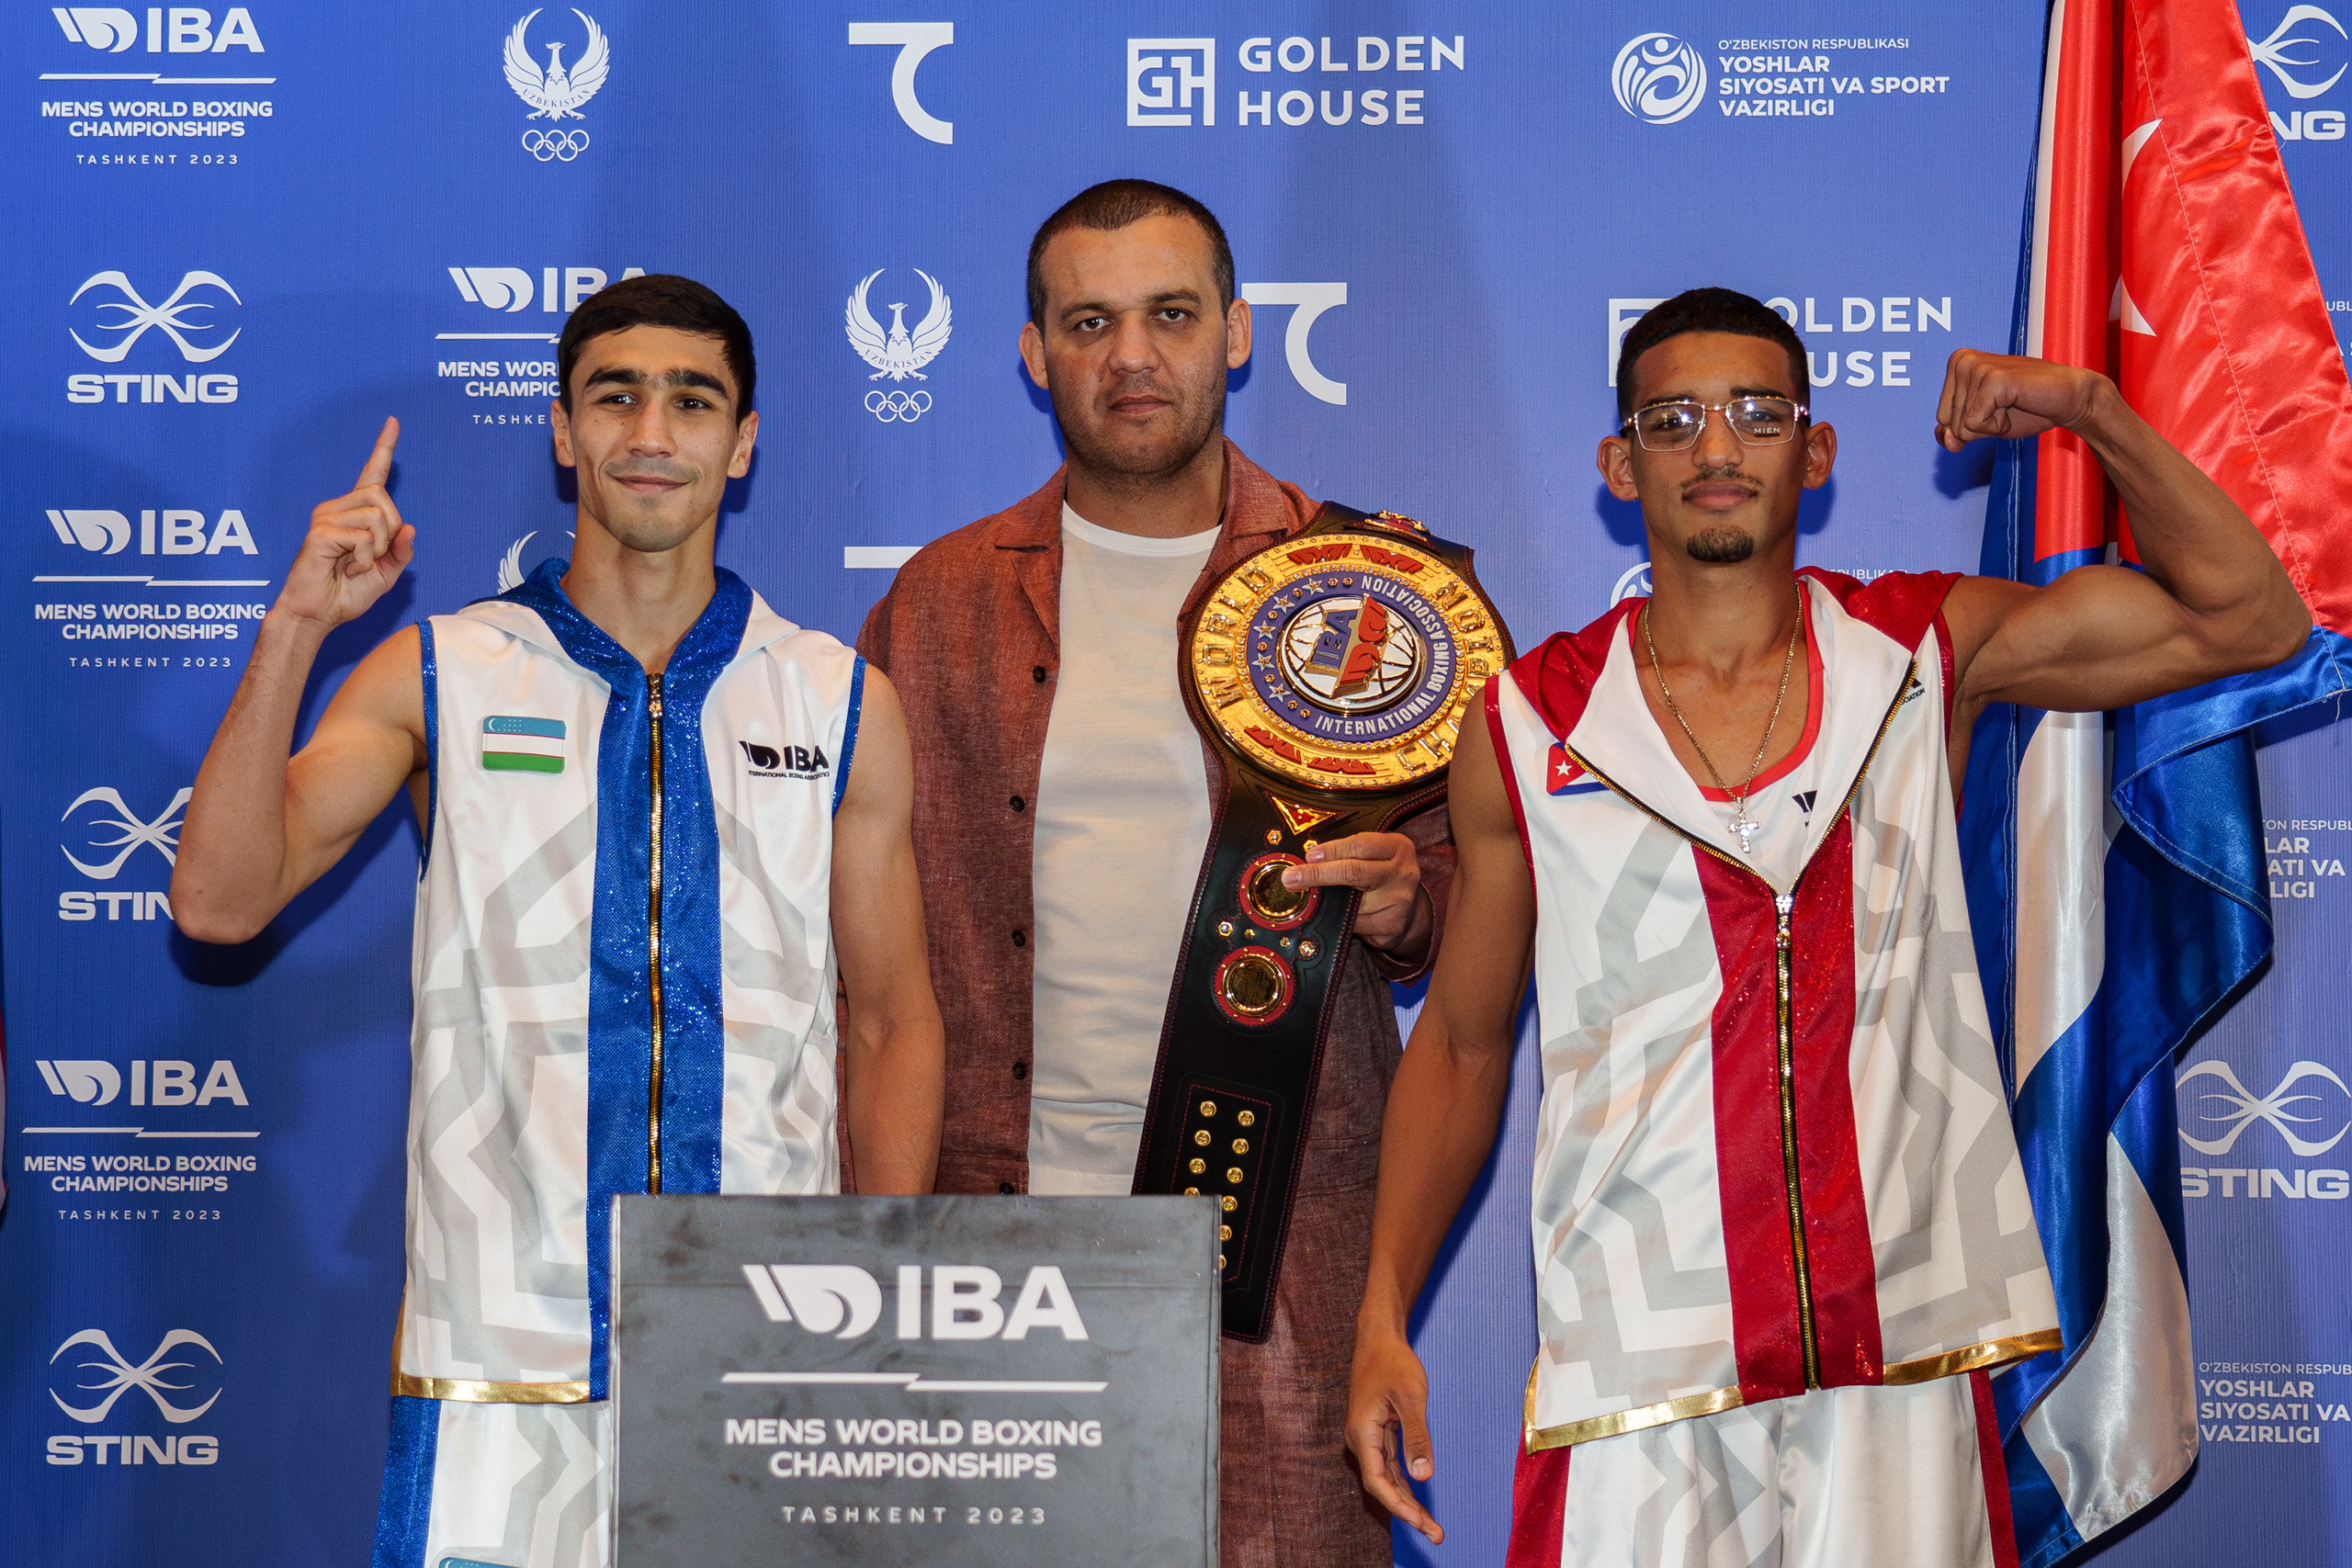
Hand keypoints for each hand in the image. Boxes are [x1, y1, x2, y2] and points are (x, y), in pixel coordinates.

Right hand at [279, 418, 414, 630]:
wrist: (317, 614)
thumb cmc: (346, 593)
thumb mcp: (385, 574)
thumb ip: (400, 552)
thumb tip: (411, 528)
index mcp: (355, 514)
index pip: (372, 474)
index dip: (384, 448)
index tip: (393, 422)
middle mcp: (338, 508)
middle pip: (383, 497)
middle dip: (390, 532)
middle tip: (371, 558)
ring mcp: (326, 517)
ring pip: (376, 516)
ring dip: (377, 549)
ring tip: (356, 565)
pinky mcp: (320, 532)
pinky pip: (363, 538)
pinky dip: (365, 560)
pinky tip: (347, 569)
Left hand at [1283, 831, 1426, 954]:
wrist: (1409, 910)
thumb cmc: (1383, 875)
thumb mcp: (1374, 855)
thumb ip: (1347, 853)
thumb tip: (1308, 860)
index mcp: (1398, 847)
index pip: (1360, 845)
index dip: (1331, 850)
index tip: (1309, 856)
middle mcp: (1403, 872)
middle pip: (1353, 871)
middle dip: (1317, 874)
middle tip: (1292, 878)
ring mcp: (1400, 900)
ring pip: (1351, 902)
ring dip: (1326, 901)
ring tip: (1313, 898)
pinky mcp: (1392, 925)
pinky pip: (1355, 923)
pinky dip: (1339, 919)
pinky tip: (1336, 914)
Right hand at [1346, 1328, 1442, 1543]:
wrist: (1377, 1337)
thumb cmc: (1393, 1363)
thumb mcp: (1409, 1398)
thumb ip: (1416, 1437)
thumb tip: (1423, 1476)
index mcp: (1361, 1433)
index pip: (1378, 1482)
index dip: (1399, 1507)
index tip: (1422, 1524)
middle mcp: (1360, 1439)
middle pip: (1382, 1486)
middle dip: (1408, 1512)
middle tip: (1436, 1534)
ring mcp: (1367, 1436)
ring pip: (1386, 1478)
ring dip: (1406, 1500)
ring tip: (1431, 1525)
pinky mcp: (1376, 1431)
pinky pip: (1388, 1464)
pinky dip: (1403, 1482)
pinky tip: (1418, 1496)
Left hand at [1934, 349, 2107, 451]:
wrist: (2069, 400)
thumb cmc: (2028, 409)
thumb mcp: (1983, 425)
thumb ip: (1957, 432)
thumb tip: (1945, 440)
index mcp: (1956, 364)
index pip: (1941, 418)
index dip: (1971, 425)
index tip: (1998, 406)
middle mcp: (1962, 360)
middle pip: (1948, 422)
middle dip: (1980, 426)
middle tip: (2008, 406)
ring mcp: (1976, 367)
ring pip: (1960, 426)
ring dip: (1991, 425)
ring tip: (2013, 403)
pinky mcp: (1992, 378)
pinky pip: (1974, 424)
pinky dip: (1997, 426)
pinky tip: (2016, 404)